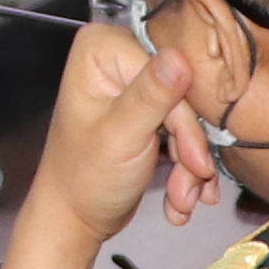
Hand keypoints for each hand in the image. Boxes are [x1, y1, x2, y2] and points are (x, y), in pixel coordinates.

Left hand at [23, 17, 215, 251]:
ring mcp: (135, 85)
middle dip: (189, 148)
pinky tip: (180, 199)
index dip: (185, 116)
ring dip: (190, 165)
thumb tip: (180, 57)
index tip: (193, 158)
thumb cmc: (84, 178)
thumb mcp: (121, 136)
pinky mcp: (149, 111)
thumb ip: (151, 96)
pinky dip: (186, 168)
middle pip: (183, 93)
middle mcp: (118, 56)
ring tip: (182, 200)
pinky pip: (184, 132)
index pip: (169, 68)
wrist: (75, 219)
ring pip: (188, 118)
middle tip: (191, 185)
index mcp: (101, 49)